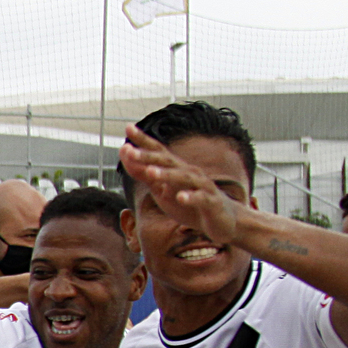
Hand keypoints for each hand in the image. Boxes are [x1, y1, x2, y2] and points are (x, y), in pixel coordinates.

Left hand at [120, 125, 242, 246]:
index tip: (127, 127)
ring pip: (184, 178)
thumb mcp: (161, 190)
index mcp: (177, 169)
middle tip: (128, 150)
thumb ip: (144, 174)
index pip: (158, 151)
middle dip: (148, 156)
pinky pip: (200, 199)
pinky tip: (181, 198)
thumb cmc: (188, 202)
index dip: (143, 140)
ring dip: (167, 175)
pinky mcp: (211, 202)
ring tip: (150, 172)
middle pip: (168, 162)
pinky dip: (191, 197)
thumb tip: (125, 154)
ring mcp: (202, 186)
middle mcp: (189, 173)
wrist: (222, 220)